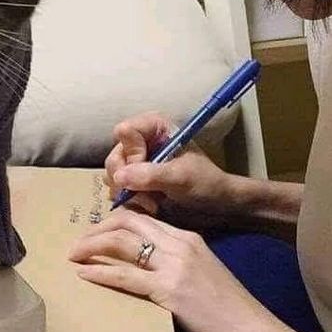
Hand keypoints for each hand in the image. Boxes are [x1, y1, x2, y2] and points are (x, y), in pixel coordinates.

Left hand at [68, 210, 285, 331]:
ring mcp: (175, 266)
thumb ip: (183, 265)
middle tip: (78, 243)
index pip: (143, 218)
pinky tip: (84, 275)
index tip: (97, 233)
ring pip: (122, 242)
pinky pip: (126, 276)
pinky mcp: (170, 291)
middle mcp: (180, 244)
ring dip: (91, 246)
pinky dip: (100, 272)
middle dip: (97, 229)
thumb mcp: (207, 275)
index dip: (114, 222)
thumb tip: (156, 270)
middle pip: (127, 222)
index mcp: (190, 238)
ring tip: (74, 255)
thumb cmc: (235, 314)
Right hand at [105, 112, 236, 223]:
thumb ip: (150, 175)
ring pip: (114, 175)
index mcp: (154, 126)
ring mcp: (136, 159)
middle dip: (127, 181)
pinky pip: (118, 187)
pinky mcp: (135, 177)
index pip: (124, 132)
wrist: (217, 202)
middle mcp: (141, 139)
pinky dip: (131, 199)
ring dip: (130, 193)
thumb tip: (118, 177)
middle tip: (148, 198)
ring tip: (152, 203)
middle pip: (115, 156)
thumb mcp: (180, 177)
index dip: (132, 155)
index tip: (147, 172)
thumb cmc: (205, 182)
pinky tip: (149, 205)